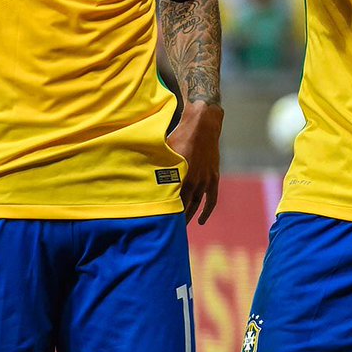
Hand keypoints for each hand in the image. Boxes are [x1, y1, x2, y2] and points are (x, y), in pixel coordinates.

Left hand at [165, 100, 222, 223]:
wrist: (203, 124)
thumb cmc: (180, 134)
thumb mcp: (164, 149)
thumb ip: (154, 163)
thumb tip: (137, 171)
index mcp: (179, 175)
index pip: (170, 200)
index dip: (163, 211)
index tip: (155, 220)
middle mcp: (193, 181)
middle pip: (183, 206)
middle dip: (175, 218)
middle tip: (166, 227)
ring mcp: (205, 180)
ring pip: (196, 204)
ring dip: (189, 216)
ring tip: (180, 226)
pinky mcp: (213, 177)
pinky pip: (211, 199)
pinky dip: (206, 211)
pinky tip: (201, 220)